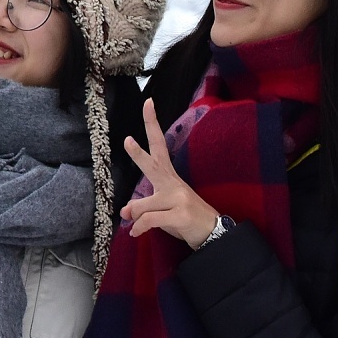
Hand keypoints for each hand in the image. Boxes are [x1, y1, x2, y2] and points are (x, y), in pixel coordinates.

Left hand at [120, 98, 223, 248]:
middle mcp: (173, 183)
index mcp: (169, 177)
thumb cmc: (184, 218)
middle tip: (127, 140)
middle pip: (154, 163)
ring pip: (144, 204)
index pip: (160, 145)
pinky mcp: (180, 215)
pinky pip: (150, 220)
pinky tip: (136, 232)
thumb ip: (142, 206)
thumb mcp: (162, 208)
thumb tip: (124, 212)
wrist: (213, 233)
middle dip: (138, 153)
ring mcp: (178, 198)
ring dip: (136, 216)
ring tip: (133, 224)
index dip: (152, 124)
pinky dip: (140, 227)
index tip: (147, 103)